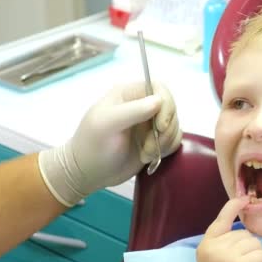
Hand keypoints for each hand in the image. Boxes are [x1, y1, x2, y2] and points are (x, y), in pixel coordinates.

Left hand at [38, 81, 181, 205]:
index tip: (161, 125)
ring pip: (174, 125)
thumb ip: (133, 110)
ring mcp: (149, 124)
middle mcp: (141, 106)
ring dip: (165, 142)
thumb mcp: (108, 124)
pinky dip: (167, 149)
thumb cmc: (93, 145)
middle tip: (149, 146)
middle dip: (166, 128)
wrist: (87, 173)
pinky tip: (149, 157)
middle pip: (170, 107)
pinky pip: (173, 139)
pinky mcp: (154, 141)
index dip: (166, 105)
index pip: (159, 89)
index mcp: (128, 94)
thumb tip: (159, 101)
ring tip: (145, 154)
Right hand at [196, 197, 261, 261]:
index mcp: (205, 246)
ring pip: (256, 243)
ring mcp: (226, 257)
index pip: (221, 220)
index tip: (244, 199)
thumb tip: (245, 225)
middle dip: (250, 250)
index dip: (233, 207)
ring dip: (259, 259)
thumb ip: (225, 244)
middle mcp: (213, 248)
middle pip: (244, 234)